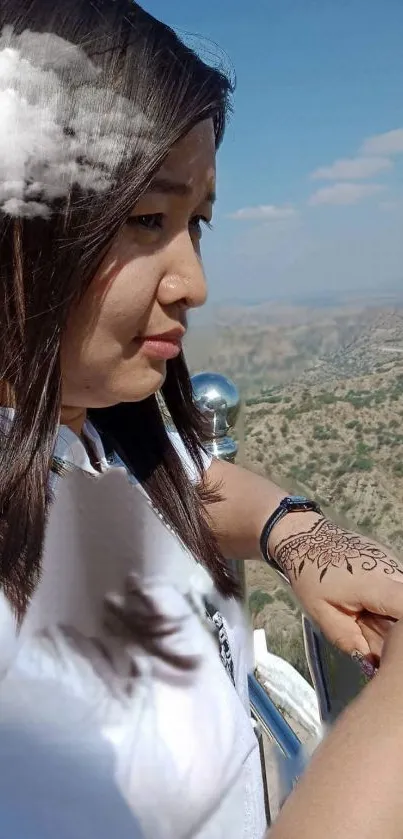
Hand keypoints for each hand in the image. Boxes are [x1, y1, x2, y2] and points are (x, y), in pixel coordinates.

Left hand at [271, 516, 402, 659]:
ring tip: (367, 617)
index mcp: (375, 585)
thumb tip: (372, 662)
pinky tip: (371, 605)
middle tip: (370, 632)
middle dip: (396, 627)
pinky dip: (390, 601)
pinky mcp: (391, 559)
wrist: (305, 536)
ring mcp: (393, 562)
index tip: (391, 647)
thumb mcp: (321, 613)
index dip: (402, 634)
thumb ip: (348, 639)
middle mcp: (392, 570)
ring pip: (402, 596)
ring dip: (392, 615)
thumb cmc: (310, 574)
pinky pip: (398, 586)